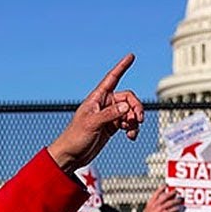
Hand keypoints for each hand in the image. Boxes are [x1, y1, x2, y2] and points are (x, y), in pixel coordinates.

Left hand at [47, 54, 143, 171]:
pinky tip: (130, 136)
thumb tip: (127, 107)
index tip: (131, 56)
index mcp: (97, 98)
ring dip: (134, 121)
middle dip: (136, 107)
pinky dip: (132, 129)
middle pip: (128, 98)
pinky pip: (128, 123)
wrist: (72, 155)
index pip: (112, 78)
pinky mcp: (112, 127)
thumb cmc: (76, 137)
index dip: (122, 67)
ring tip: (132, 131)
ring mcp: (109, 115)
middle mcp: (104, 104)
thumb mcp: (92, 123)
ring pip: (130, 112)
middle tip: (138, 119)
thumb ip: (110, 114)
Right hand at [142, 186, 181, 211]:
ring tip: (180, 200)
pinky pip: (172, 209)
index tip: (166, 185)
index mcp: (150, 203)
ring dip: (176, 200)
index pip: (156, 193)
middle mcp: (155, 205)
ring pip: (170, 202)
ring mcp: (159, 209)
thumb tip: (160, 202)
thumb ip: (153, 206)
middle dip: (171, 193)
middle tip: (176, 191)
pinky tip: (179, 208)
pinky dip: (176, 208)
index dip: (161, 188)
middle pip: (165, 196)